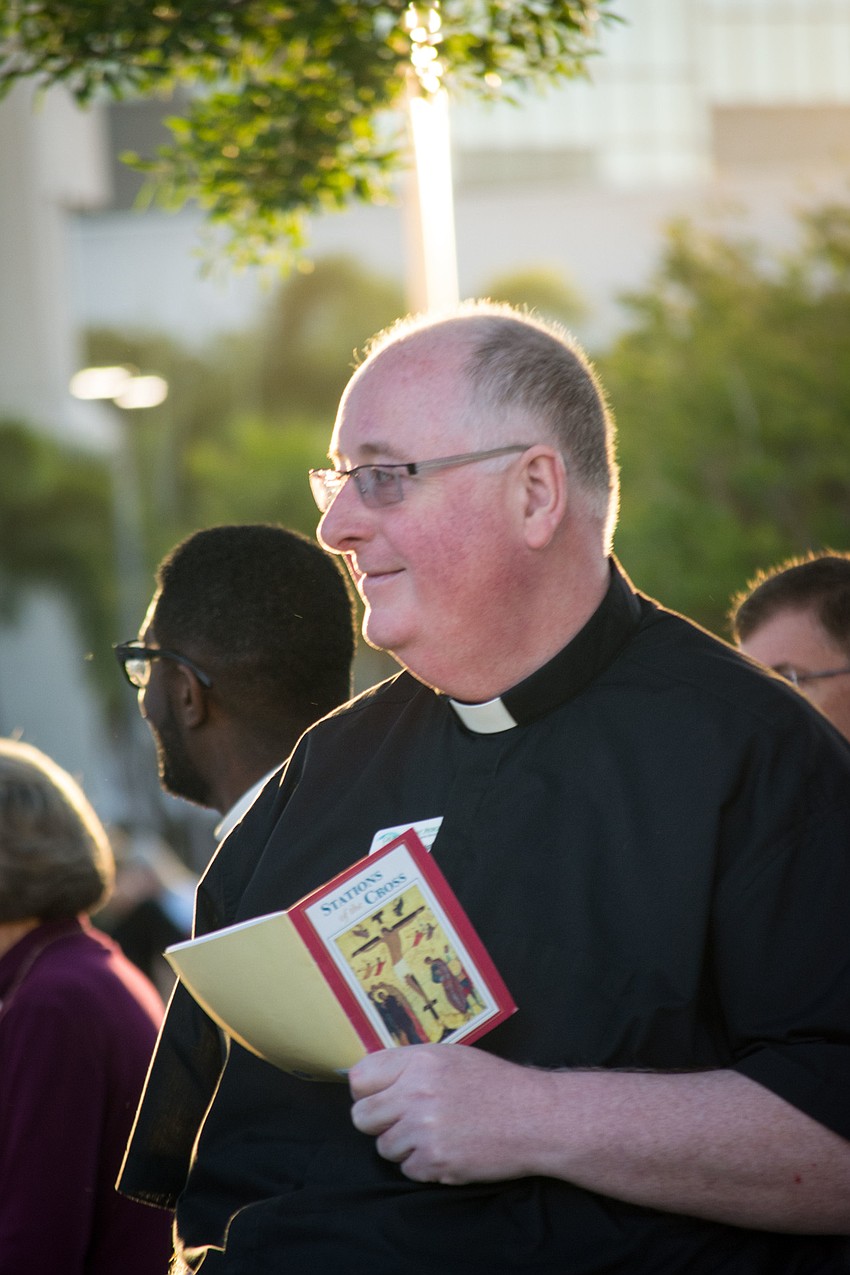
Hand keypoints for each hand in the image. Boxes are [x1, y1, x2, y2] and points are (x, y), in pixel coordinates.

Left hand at [349, 1044, 550, 1183]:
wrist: (534, 1117)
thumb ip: (409, 1065)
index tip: (379, 1096)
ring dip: (403, 1145)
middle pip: (362, 1116)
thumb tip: (369, 1079)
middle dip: (379, 1122)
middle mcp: (416, 1092)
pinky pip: (407, 1169)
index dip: (367, 1090)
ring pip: (384, 1147)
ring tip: (435, 1134)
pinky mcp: (435, 1161)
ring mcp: (424, 1129)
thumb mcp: (451, 1057)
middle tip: (404, 1120)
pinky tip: (447, 1149)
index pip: (360, 1078)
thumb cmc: (493, 1084)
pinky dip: (423, 1165)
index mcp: (419, 1061)